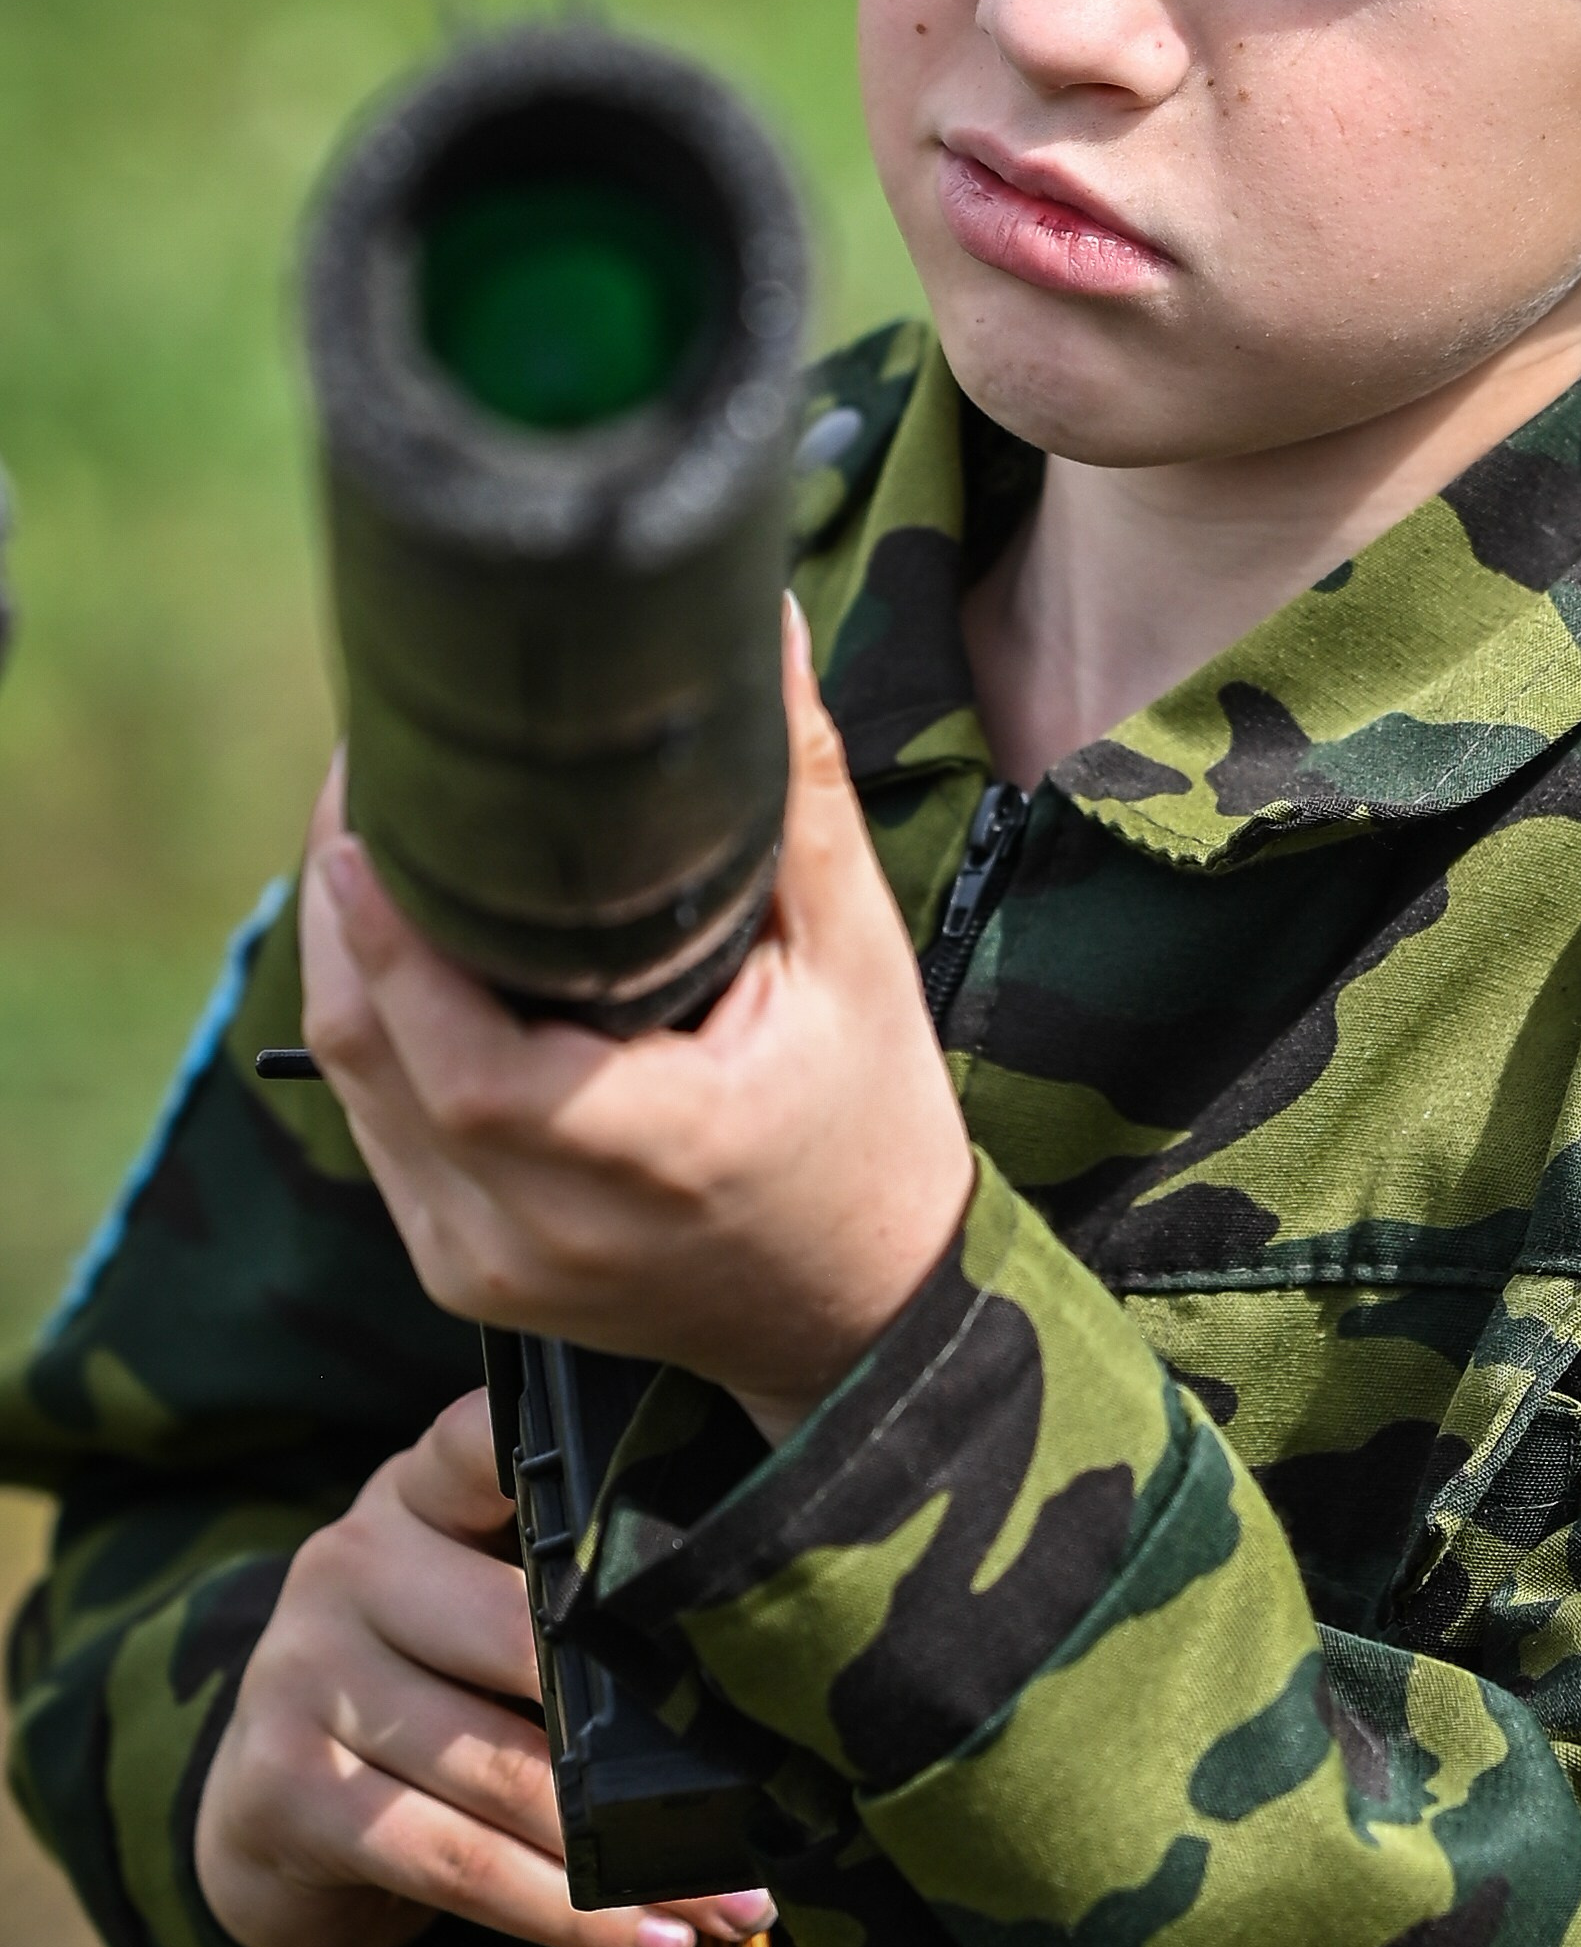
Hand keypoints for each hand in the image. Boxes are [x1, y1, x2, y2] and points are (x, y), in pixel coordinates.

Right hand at [193, 1392, 776, 1946]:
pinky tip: (647, 1939)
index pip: (488, 1442)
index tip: (682, 1498)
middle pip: (525, 1638)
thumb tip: (745, 1646)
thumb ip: (569, 1582)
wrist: (274, 1805)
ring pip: (506, 1774)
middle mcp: (350, 1559)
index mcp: (416, 1490)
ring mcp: (304, 1671)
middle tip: (775, 1792)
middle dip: (655, 1731)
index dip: (566, 1462)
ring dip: (633, 1853)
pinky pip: (456, 1862)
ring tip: (737, 1901)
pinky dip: (565, 1914)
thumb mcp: (477, 1598)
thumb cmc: (433, 1680)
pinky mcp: (285, 1790)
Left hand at [299, 600, 973, 1435]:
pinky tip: (390, 948)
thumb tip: (757, 628)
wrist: (863, 1319)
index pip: (458, 1055)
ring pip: (353, 1091)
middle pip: (374, 1054)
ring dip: (341, 960)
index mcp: (651, 1156)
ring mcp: (487, 1269)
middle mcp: (543, 1232)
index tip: (371, 803)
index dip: (388, 930)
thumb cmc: (872, 1125)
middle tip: (362, 781)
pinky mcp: (463, 1274)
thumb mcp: (857, 960)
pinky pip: (376, 1134)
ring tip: (366, 841)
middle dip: (345, 906)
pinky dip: (370, 1031)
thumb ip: (797, 798)